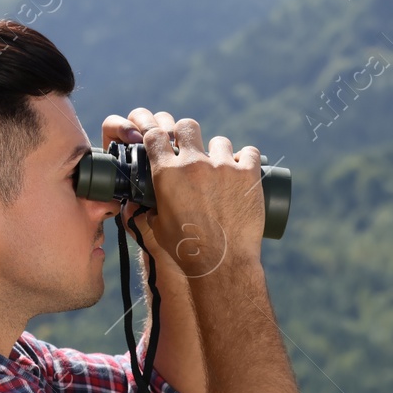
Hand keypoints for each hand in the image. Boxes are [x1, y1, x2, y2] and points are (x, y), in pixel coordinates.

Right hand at [101, 109, 263, 277]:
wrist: (222, 266)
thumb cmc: (187, 251)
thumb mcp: (158, 228)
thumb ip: (149, 209)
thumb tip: (143, 204)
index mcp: (167, 174)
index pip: (155, 135)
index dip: (159, 136)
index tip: (166, 143)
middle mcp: (193, 165)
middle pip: (188, 126)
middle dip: (189, 135)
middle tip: (194, 150)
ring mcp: (222, 167)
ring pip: (220, 141)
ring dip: (220, 152)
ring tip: (223, 170)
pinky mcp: (248, 175)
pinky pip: (249, 152)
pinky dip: (246, 160)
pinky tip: (245, 170)